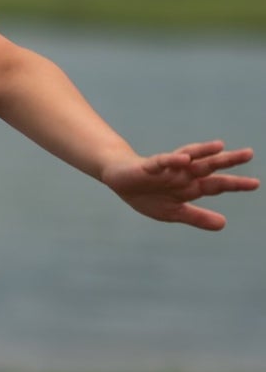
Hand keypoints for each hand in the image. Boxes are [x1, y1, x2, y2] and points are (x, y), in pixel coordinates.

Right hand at [101, 140, 257, 230]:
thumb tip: (224, 224)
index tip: (255, 184)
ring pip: (189, 157)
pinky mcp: (149, 166)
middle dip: (228, 161)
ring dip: (203, 152)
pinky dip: (173, 160)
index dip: (235, 184)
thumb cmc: (148, 194)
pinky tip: (184, 159)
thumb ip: (197, 217)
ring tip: (219, 146)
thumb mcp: (174, 212)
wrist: (119, 180)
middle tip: (249, 154)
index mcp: (190, 186)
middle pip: (209, 166)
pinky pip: (162, 161)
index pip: (217, 184)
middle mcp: (183, 174)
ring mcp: (168, 168)